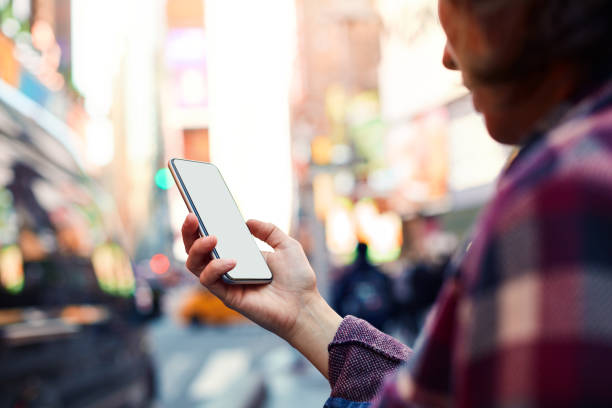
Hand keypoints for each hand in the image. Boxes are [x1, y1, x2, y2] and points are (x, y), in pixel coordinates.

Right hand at [182, 214, 341, 377]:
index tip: (197, 207)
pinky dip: (216, 267)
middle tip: (193, 217)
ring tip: (212, 238)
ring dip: (198, 248)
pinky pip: (209, 281)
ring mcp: (226, 283)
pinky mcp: (228, 297)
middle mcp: (227, 268)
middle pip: (196, 251)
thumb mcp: (287, 245)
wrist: (305, 306)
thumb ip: (269, 230)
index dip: (200, 225)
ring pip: (195, 265)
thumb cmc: (298, 279)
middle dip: (189, 232)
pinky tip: (232, 261)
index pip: (212, 239)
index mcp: (239, 255)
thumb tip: (247, 221)